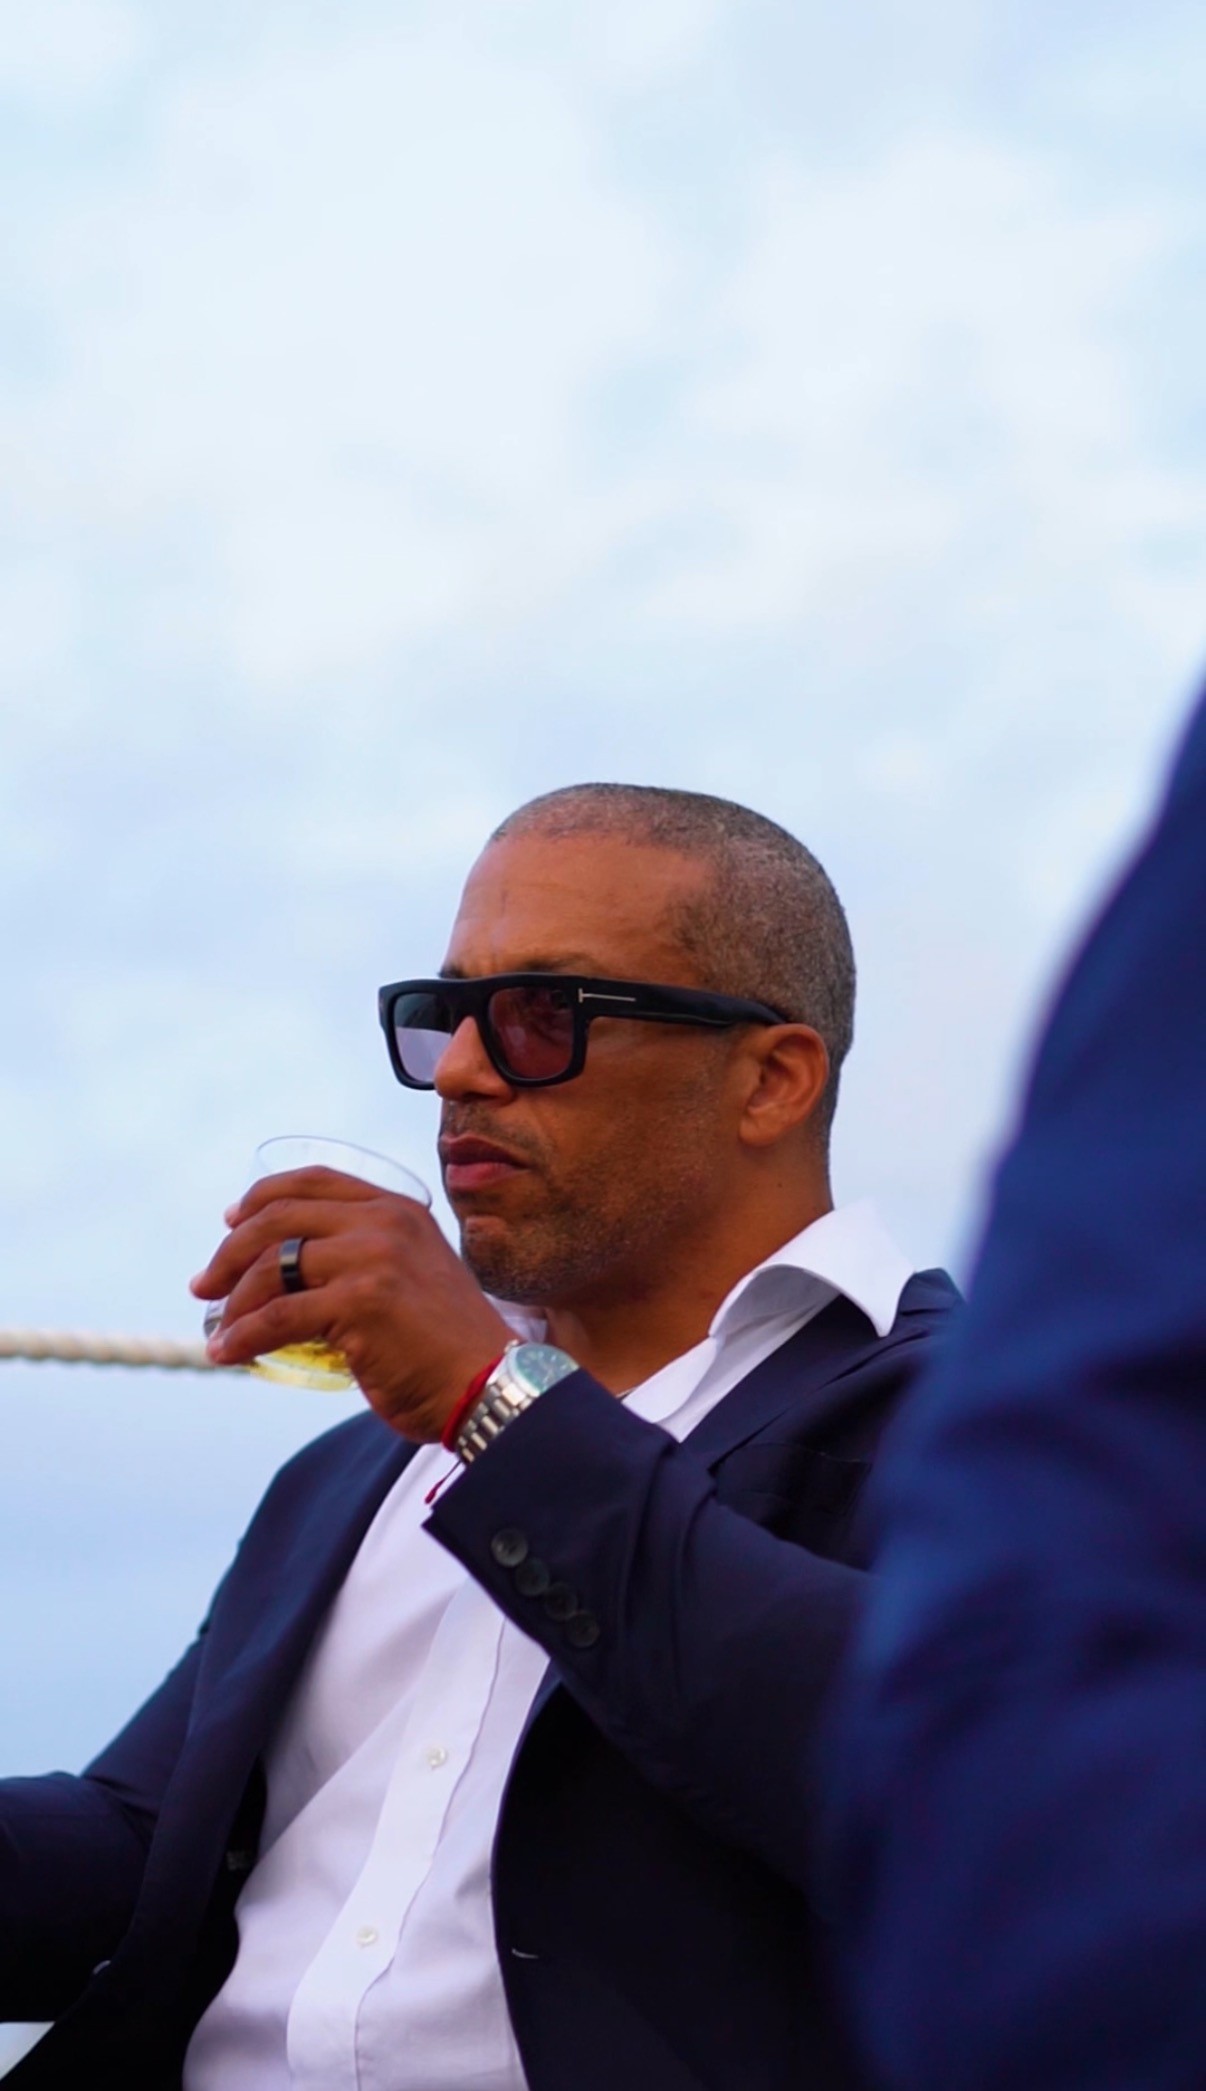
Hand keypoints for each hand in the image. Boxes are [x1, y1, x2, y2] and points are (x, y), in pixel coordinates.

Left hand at [189, 1167, 511, 1441]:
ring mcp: (373, 1258)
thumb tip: (296, 1272)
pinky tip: (229, 1353)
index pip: (314, 1181)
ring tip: (219, 1329)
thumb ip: (369, 1259)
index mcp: (397, 1209)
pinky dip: (243, 1336)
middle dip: (230, 1251)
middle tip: (206, 1285)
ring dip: (233, 1301)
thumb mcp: (414, 1274)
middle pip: (280, 1217)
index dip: (262, 1196)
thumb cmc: (446, 1345)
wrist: (489, 1384)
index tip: (230, 1221)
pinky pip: (278, 1316)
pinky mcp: (360, 1302)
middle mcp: (384, 1222)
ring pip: (272, 1266)